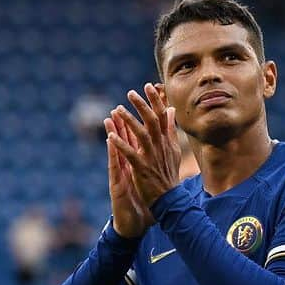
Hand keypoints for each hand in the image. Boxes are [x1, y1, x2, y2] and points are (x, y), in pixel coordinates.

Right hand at [104, 112, 151, 238]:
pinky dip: (113, 152)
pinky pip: (115, 165)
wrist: (136, 223)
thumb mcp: (152, 179)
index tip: (140, 109)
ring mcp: (122, 173)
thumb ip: (156, 162)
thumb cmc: (144, 202)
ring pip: (117, 149)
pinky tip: (110, 140)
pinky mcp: (118, 183)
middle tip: (120, 106)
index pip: (137, 140)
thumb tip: (164, 151)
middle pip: (126, 141)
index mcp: (138, 162)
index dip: (138, 124)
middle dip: (123, 123)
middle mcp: (128, 165)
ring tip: (110, 117)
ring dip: (114, 133)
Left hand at [109, 83, 181, 208]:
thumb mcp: (173, 150)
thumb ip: (170, 129)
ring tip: (117, 110)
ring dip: (129, 121)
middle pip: (152, 122)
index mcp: (166, 141)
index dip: (155, 100)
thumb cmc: (168, 174)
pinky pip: (131, 155)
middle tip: (131, 93)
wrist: (169, 199)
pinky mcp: (142, 169)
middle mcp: (160, 147)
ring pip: (141, 135)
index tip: (147, 86)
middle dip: (142, 106)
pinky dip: (121, 145)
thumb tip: (170, 110)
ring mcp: (151, 157)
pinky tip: (110, 137)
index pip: (162, 116)